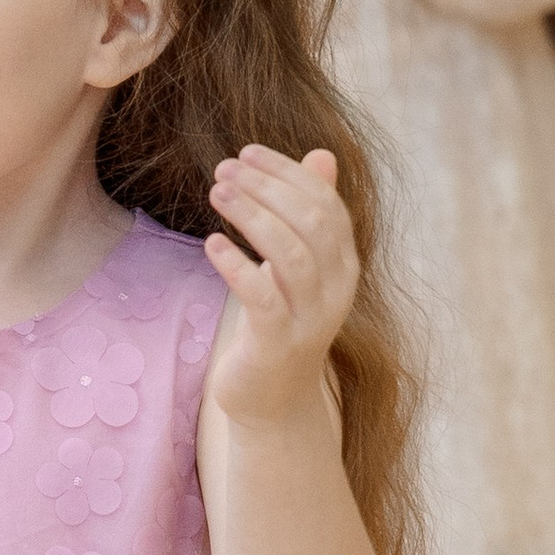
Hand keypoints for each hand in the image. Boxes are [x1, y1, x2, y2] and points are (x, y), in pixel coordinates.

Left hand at [204, 146, 358, 422]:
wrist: (274, 401)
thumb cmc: (280, 321)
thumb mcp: (297, 265)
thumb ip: (310, 212)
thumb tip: (323, 153)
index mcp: (344, 265)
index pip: (325, 204)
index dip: (288, 173)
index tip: (247, 152)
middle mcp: (336, 290)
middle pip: (310, 223)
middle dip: (267, 188)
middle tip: (224, 168)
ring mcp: (310, 319)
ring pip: (290, 255)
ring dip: (251, 217)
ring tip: (217, 192)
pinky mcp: (277, 344)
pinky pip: (262, 297)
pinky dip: (236, 265)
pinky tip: (211, 243)